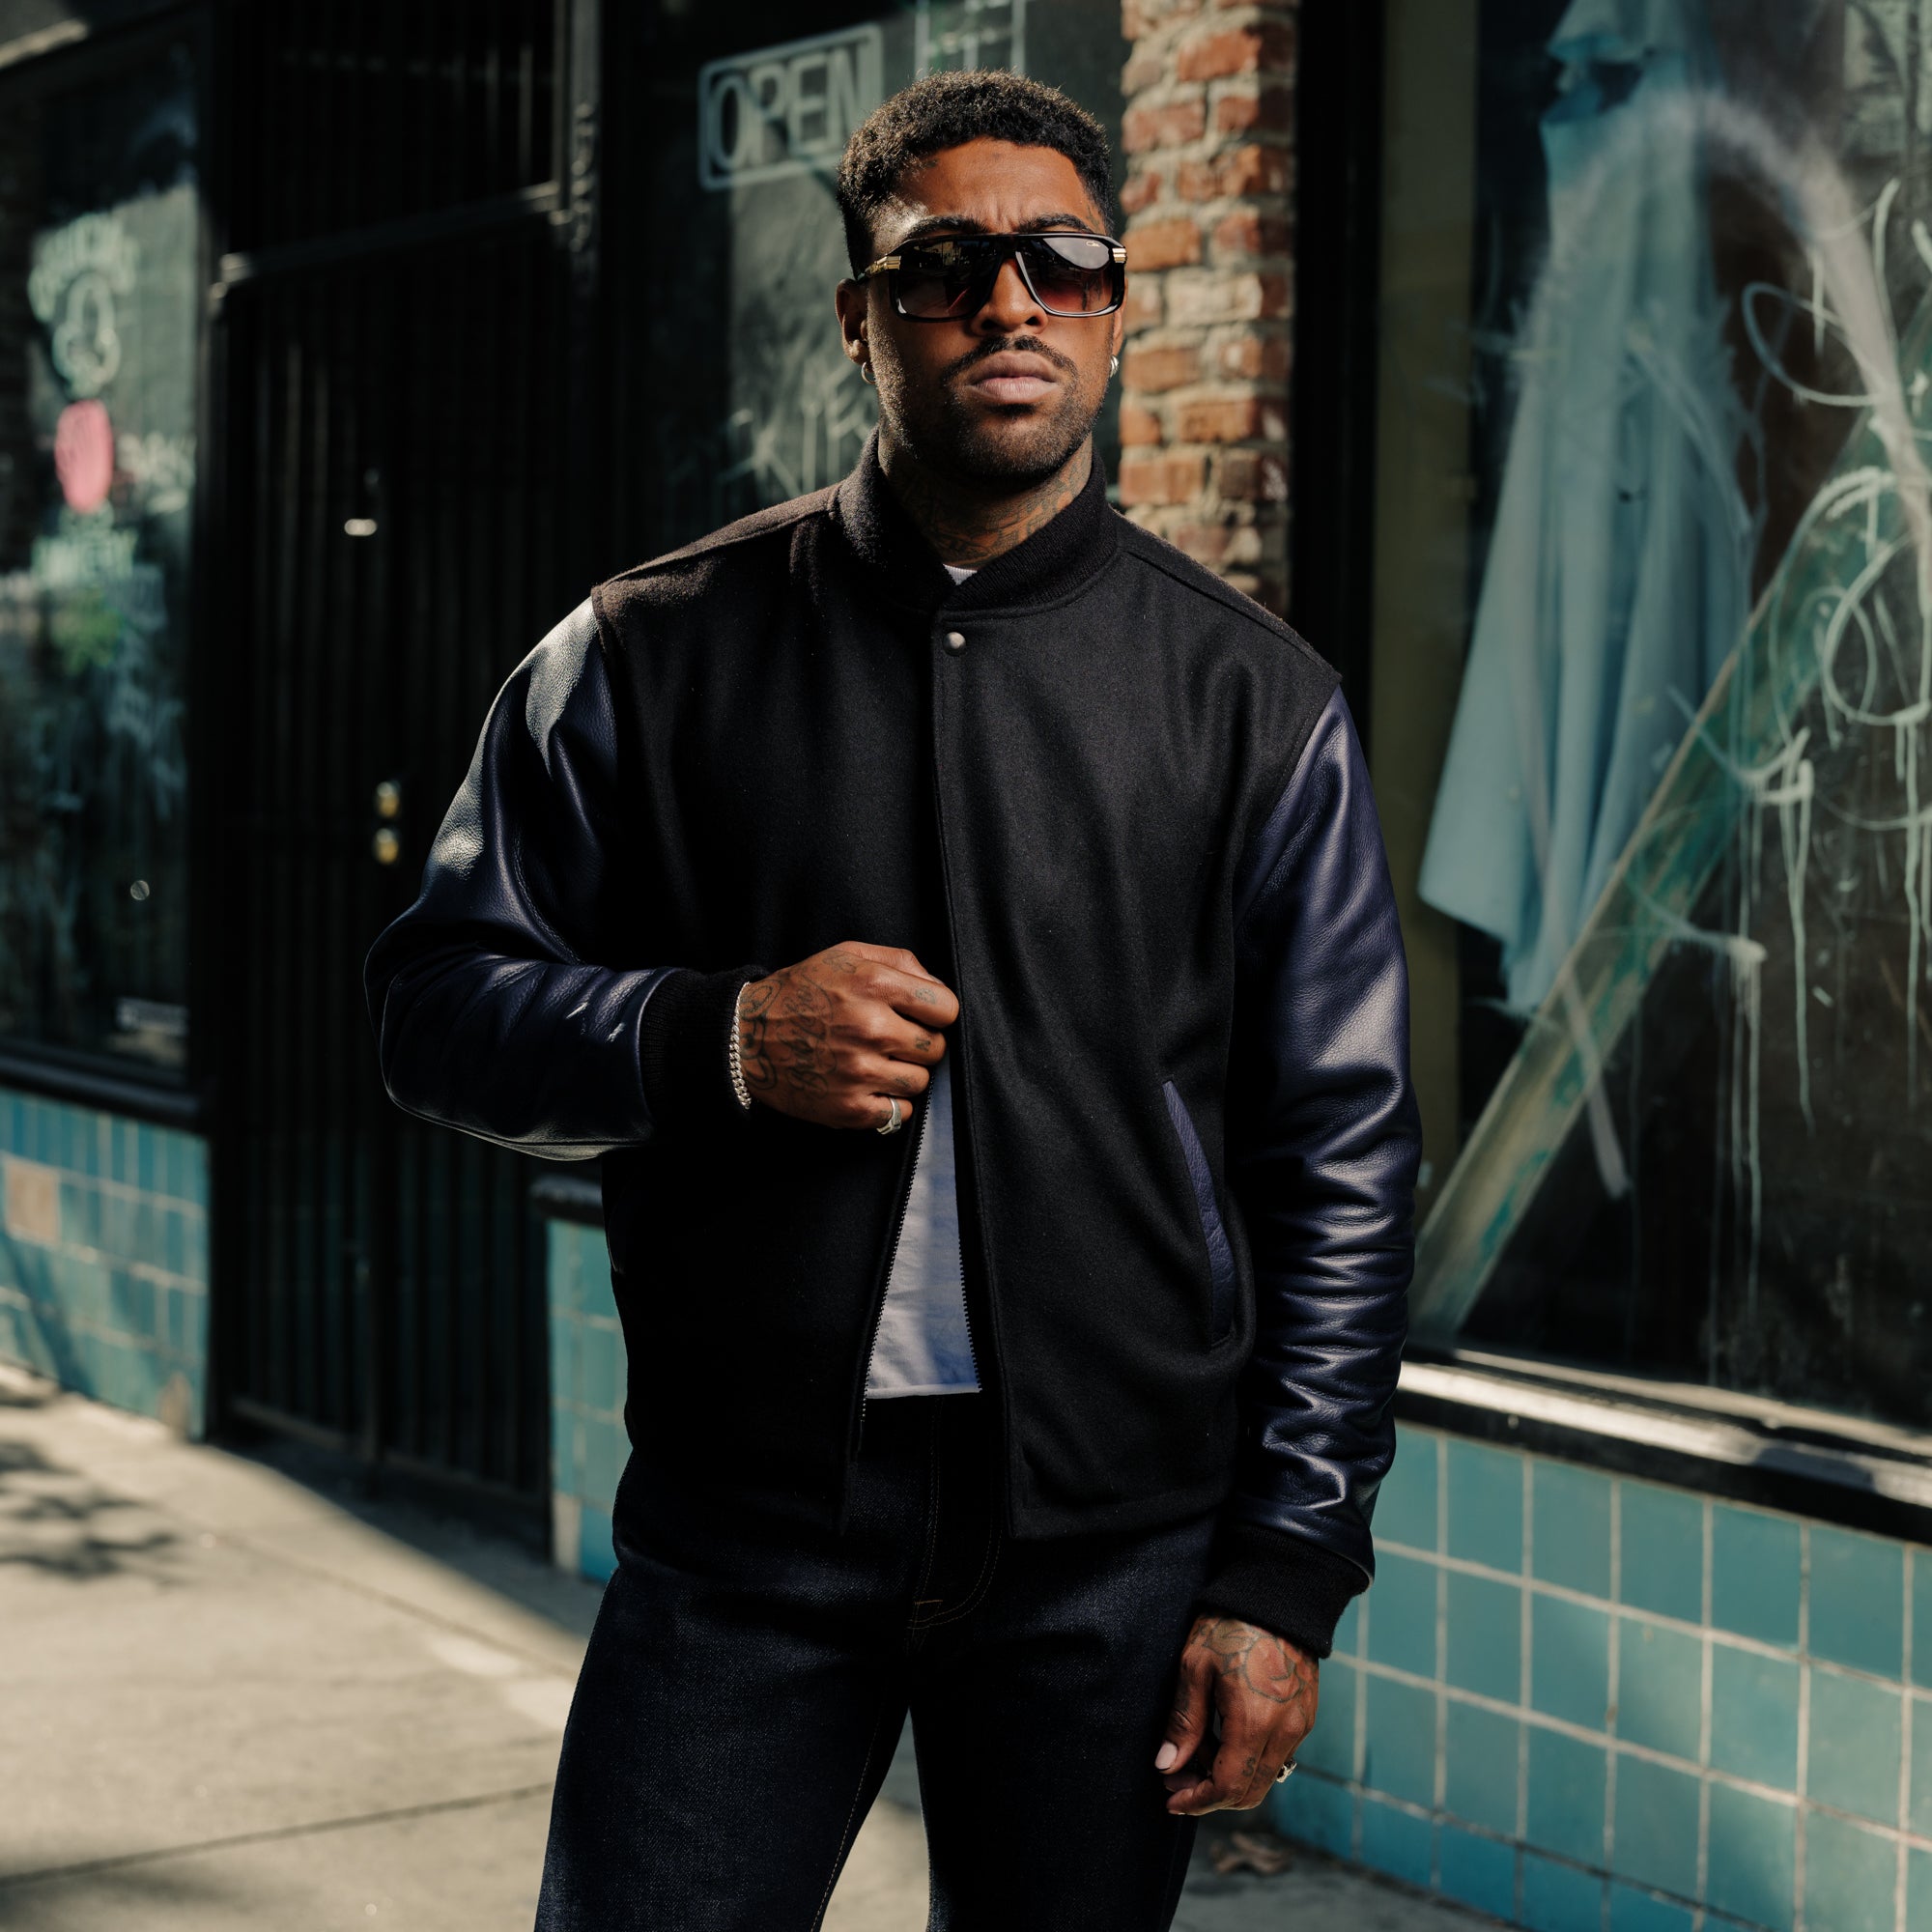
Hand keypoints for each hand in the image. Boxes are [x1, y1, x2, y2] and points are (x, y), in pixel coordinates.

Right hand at [737, 942, 957, 1130]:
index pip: (946, 1008)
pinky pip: (901, 1112)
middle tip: (892, 1039)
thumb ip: (900, 961)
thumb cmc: (800, 992)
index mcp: (874, 985)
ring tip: (876, 1061)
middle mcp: (870, 1028)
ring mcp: (860, 1071)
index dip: (936, 1012)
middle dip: (919, 1042)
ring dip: (905, 1073)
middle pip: (935, 1047)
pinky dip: (890, 1102)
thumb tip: (937, 987)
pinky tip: (868, 1084)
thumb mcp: (845, 955)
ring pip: (920, 1081)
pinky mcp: (850, 1107)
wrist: (746, 1037)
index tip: (920, 1015)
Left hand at [1155, 1613, 1318, 1813]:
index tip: (1170, 1799)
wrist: (1277, 1593)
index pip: (1227, 1787)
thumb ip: (1184, 1722)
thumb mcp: (1195, 1667)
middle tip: (1177, 1778)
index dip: (1196, 1801)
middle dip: (1210, 1794)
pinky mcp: (1305, 1717)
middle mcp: (1285, 1733)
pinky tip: (1223, 1734)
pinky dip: (1248, 1759)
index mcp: (1255, 1723)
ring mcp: (1300, 1726)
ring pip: (1264, 1777)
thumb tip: (1167, 1766)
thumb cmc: (1230, 1624)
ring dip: (1229, 1778)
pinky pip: (1277, 1756)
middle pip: (1249, 1792)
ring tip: (1197, 1749)